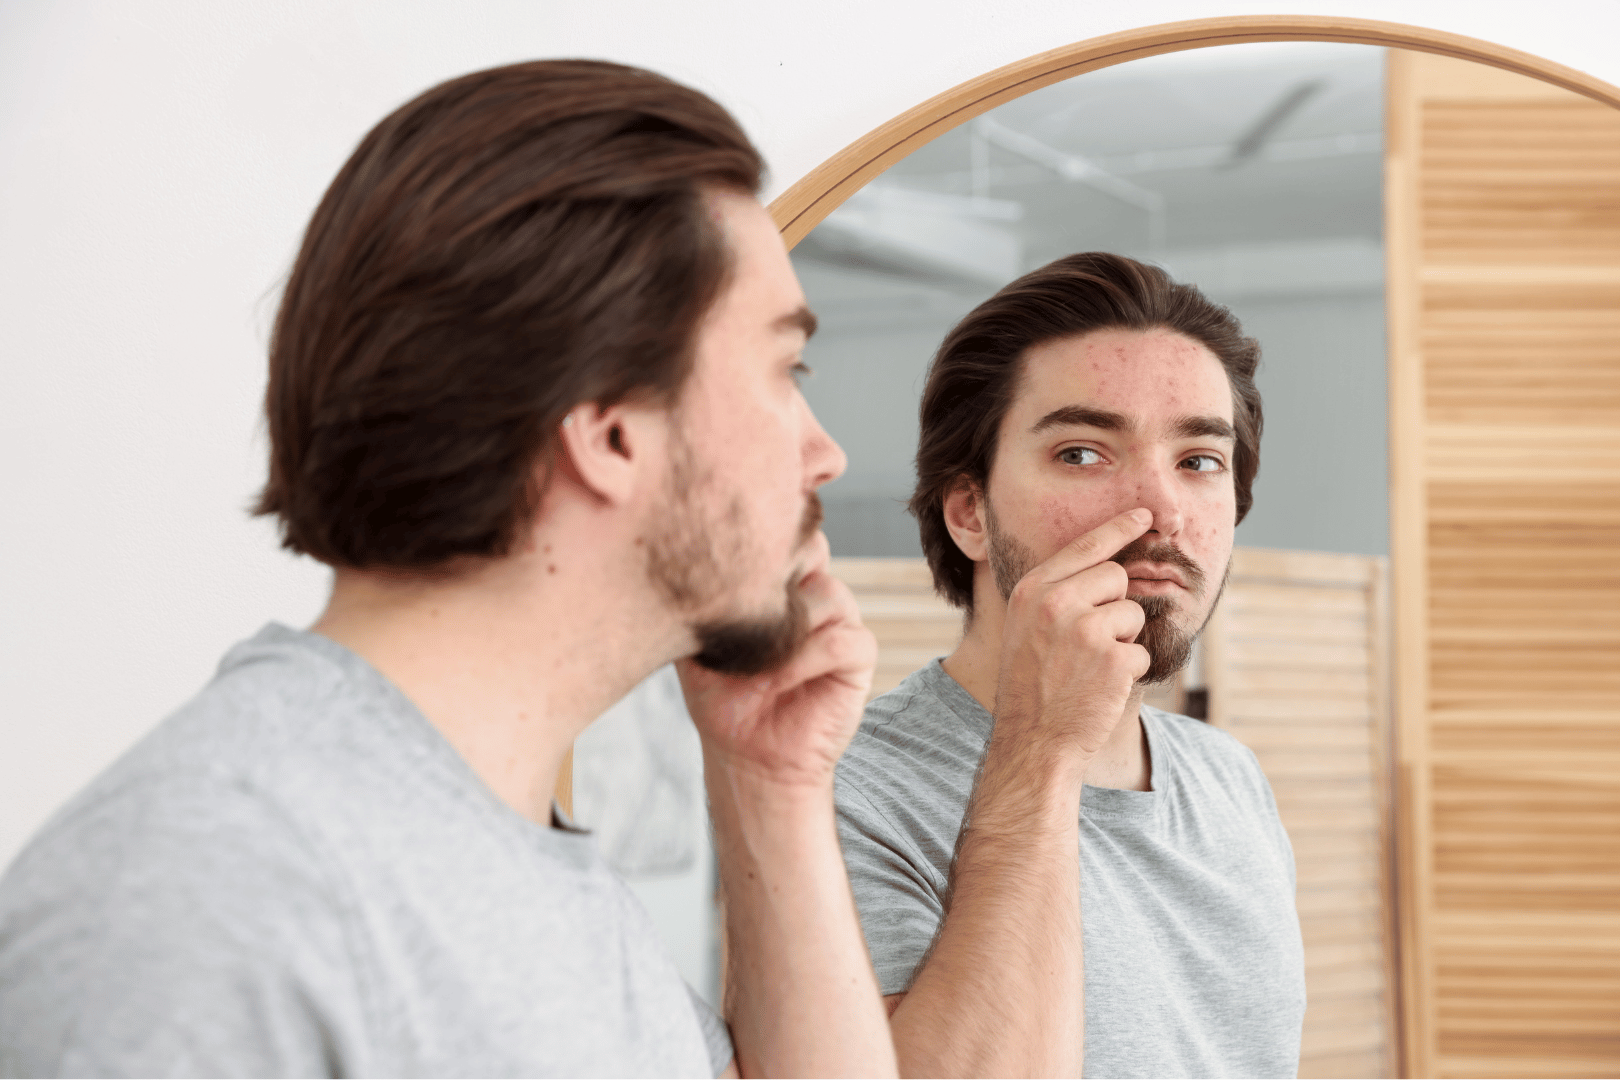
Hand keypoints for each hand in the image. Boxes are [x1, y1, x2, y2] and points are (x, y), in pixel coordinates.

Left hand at [677, 531, 876, 792]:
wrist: (746, 756)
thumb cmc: (720, 696)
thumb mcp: (696, 638)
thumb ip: (697, 594)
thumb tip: (676, 550)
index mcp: (777, 580)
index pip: (778, 528)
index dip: (756, 543)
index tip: (723, 576)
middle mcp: (812, 591)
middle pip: (810, 547)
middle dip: (778, 577)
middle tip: (745, 614)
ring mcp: (839, 620)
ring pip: (828, 593)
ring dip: (789, 628)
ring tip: (757, 663)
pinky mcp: (858, 656)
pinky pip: (843, 638)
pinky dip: (807, 658)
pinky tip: (778, 681)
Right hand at [993, 508, 1153, 760]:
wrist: (1033, 742)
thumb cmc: (1032, 687)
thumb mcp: (1025, 628)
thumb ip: (1056, 594)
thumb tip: (1106, 566)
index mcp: (1032, 590)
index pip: (1085, 547)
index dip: (1118, 528)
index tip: (1143, 515)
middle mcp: (1056, 602)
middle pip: (1115, 576)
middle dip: (1114, 606)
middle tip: (1087, 645)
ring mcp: (1085, 629)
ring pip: (1133, 613)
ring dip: (1122, 642)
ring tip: (1089, 669)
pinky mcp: (1113, 659)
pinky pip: (1140, 651)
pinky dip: (1127, 672)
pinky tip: (1099, 688)